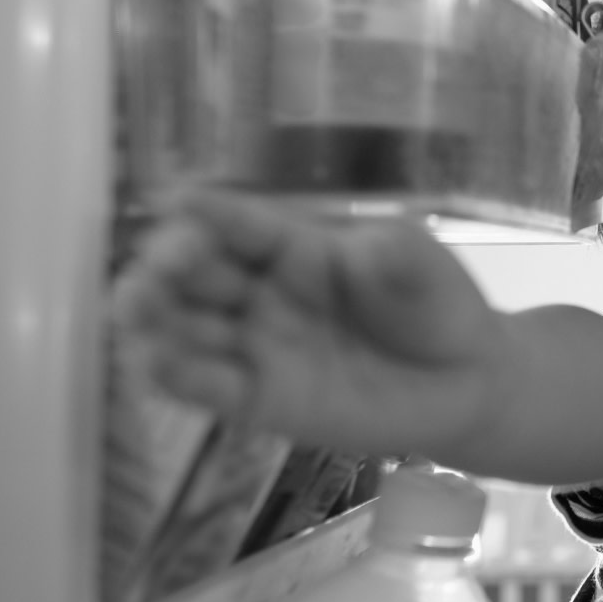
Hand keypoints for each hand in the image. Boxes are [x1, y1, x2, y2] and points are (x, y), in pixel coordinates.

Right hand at [112, 188, 506, 458]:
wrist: (466, 379)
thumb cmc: (435, 304)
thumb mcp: (419, 263)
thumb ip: (390, 256)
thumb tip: (356, 249)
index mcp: (294, 242)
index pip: (238, 221)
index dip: (206, 212)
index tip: (175, 201)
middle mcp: (262, 291)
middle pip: (195, 272)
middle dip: (165, 264)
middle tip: (156, 267)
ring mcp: (257, 345)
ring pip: (186, 328)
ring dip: (154, 319)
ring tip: (136, 311)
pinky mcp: (261, 399)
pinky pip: (209, 387)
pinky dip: (178, 375)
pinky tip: (156, 364)